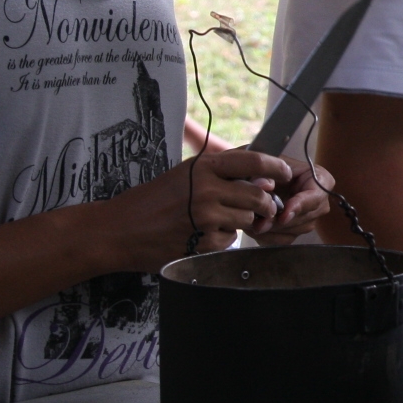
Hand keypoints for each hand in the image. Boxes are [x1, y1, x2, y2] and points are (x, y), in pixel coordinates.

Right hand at [99, 148, 301, 270]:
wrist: (118, 230)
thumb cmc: (151, 200)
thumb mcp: (185, 174)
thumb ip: (222, 172)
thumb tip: (263, 174)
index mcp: (203, 167)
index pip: (254, 160)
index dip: (276, 166)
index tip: (285, 172)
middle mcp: (207, 189)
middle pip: (258, 194)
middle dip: (265, 203)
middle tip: (262, 207)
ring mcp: (206, 217)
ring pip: (247, 219)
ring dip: (241, 222)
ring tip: (215, 220)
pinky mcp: (203, 242)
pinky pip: (230, 240)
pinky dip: (222, 239)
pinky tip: (201, 235)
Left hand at [258, 155, 336, 243]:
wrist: (262, 177)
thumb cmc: (269, 167)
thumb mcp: (268, 165)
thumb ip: (265, 173)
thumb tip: (266, 186)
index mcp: (321, 179)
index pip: (315, 197)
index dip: (299, 207)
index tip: (283, 216)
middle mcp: (320, 202)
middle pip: (304, 218)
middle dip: (280, 222)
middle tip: (257, 224)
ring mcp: (310, 218)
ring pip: (294, 231)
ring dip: (272, 229)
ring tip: (251, 223)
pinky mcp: (297, 231)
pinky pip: (285, 240)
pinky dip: (268, 236)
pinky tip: (254, 228)